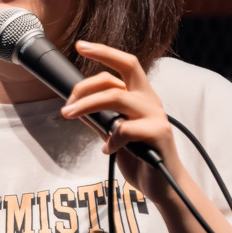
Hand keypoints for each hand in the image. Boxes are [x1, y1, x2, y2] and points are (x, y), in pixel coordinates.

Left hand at [60, 41, 183, 204]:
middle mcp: (150, 100)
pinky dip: (110, 139)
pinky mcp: (159, 133)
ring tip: (70, 116)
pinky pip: (126, 129)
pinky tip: (107, 150)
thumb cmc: (142, 160)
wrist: (164, 187)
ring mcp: (156, 115)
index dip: (103, 52)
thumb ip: (101, 121)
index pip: (124, 65)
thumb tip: (78, 109)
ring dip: (88, 105)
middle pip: (121, 73)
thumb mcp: (115, 137)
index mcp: (141, 96)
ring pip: (117, 97)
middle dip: (89, 81)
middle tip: (67, 102)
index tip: (81, 45)